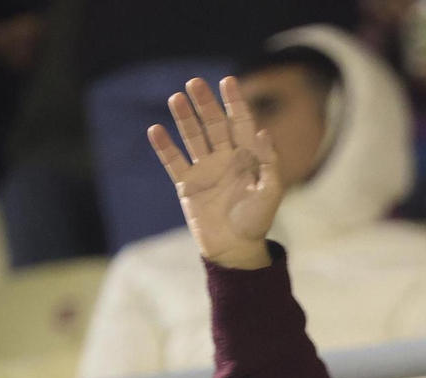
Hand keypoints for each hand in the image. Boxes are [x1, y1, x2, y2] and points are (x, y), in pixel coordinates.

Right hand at [148, 78, 279, 269]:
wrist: (235, 249)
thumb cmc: (257, 221)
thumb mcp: (270, 193)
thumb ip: (270, 164)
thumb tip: (264, 132)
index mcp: (247, 157)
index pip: (240, 123)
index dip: (235, 102)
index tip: (227, 81)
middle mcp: (225, 158)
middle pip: (214, 125)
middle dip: (205, 104)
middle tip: (195, 83)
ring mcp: (205, 169)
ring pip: (193, 137)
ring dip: (185, 119)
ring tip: (176, 98)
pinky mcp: (187, 185)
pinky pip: (174, 162)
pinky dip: (165, 147)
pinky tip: (155, 130)